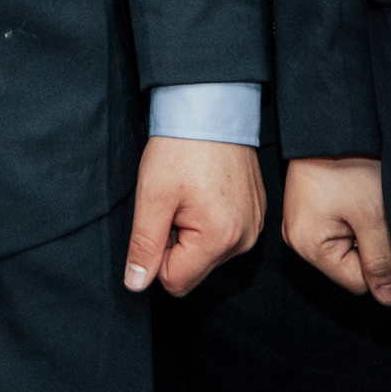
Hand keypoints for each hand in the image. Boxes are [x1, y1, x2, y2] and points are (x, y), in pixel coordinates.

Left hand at [122, 135, 260, 295]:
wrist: (211, 107)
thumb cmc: (180, 147)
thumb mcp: (152, 195)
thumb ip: (144, 245)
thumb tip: (135, 284)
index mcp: (220, 239)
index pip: (175, 281)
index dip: (155, 255)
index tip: (158, 218)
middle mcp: (244, 240)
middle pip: (193, 268)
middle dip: (174, 242)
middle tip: (173, 202)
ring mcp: (254, 227)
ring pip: (207, 253)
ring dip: (190, 231)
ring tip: (188, 193)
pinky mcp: (255, 214)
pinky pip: (224, 235)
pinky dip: (208, 220)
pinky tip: (203, 191)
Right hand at [283, 154, 390, 303]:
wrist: (329, 126)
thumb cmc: (348, 167)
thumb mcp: (373, 218)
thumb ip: (381, 262)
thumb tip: (388, 301)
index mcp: (308, 247)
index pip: (357, 282)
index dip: (379, 263)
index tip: (383, 232)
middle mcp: (297, 242)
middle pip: (349, 267)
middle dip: (368, 246)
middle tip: (371, 214)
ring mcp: (299, 227)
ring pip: (345, 250)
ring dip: (360, 233)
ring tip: (361, 203)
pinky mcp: (305, 214)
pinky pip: (335, 233)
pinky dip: (351, 222)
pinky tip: (353, 200)